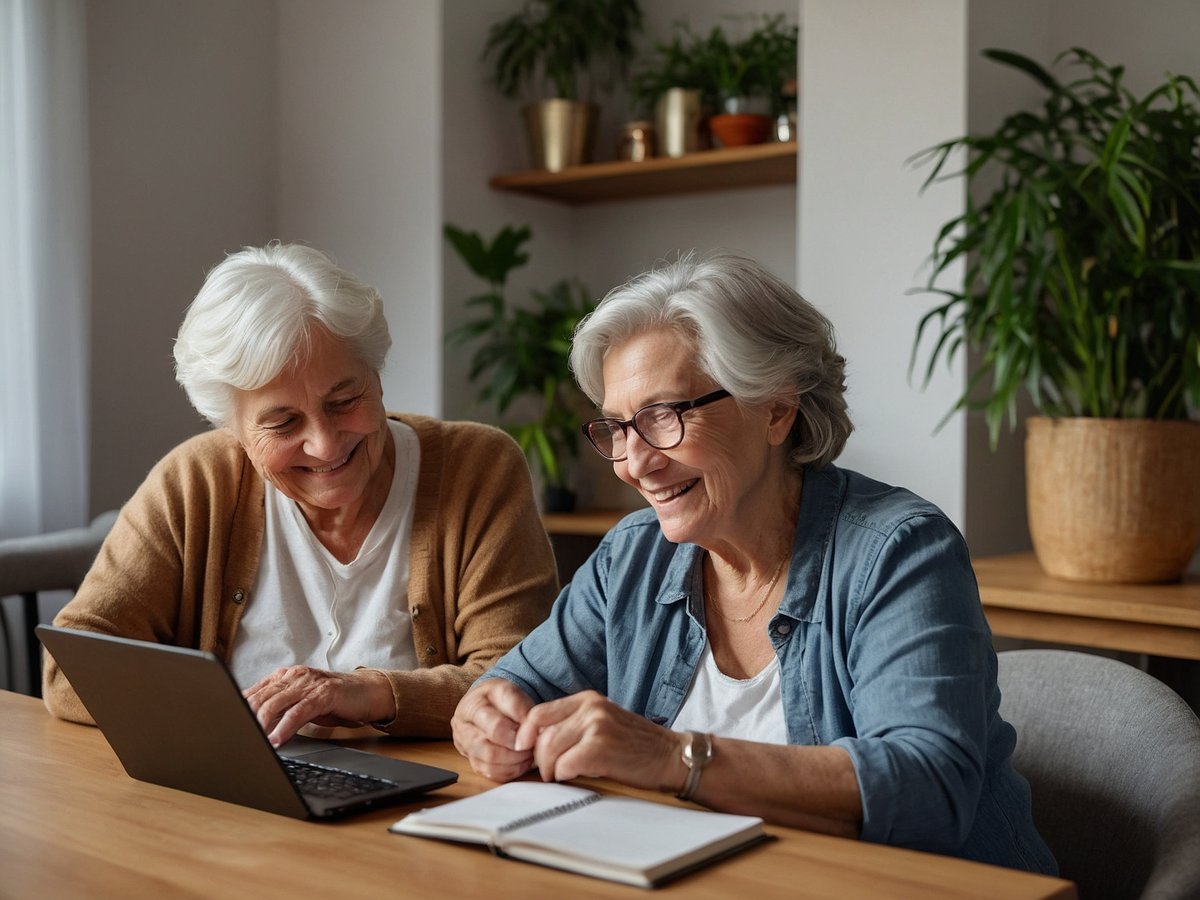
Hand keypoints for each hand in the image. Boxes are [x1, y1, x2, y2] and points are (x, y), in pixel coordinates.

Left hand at [243, 665, 394, 746]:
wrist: (368, 692)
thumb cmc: (333, 700)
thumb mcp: (301, 702)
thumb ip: (278, 708)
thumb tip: (249, 725)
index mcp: (284, 677)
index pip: (252, 693)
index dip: (236, 711)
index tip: (226, 728)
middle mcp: (294, 676)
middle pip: (259, 698)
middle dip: (245, 720)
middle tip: (235, 739)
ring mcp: (309, 683)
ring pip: (275, 704)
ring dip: (261, 726)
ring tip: (253, 743)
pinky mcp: (324, 693)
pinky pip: (299, 711)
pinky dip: (285, 727)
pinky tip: (278, 740)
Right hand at [451, 678, 535, 781]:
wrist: (488, 704)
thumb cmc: (500, 698)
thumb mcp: (510, 691)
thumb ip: (519, 708)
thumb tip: (530, 730)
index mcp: (471, 708)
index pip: (495, 728)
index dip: (518, 735)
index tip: (533, 734)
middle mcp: (463, 730)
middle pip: (489, 752)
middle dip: (517, 753)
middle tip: (533, 747)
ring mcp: (466, 749)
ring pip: (490, 767)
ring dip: (515, 763)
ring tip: (529, 753)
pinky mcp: (474, 763)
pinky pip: (492, 775)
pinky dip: (511, 771)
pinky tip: (522, 760)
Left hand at [514, 691, 682, 791]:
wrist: (671, 756)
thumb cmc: (636, 746)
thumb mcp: (604, 723)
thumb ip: (575, 725)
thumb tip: (538, 742)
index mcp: (588, 699)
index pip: (539, 712)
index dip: (526, 734)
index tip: (525, 750)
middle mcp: (590, 707)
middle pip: (541, 733)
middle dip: (538, 757)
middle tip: (547, 771)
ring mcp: (596, 726)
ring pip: (549, 749)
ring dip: (549, 769)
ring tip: (559, 777)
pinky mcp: (601, 748)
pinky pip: (565, 764)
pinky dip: (564, 775)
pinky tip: (575, 777)